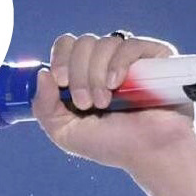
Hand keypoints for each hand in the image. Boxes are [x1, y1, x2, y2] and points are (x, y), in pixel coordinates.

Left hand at [30, 30, 195, 173]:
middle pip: (82, 43)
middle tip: (87, 103)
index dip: (60, 59)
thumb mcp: (67, 133)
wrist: (152, 152)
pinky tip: (117, 84)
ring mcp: (131, 58)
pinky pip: (129, 44)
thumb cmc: (114, 145)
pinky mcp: (154, 56)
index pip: (66, 46)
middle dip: (79, 74)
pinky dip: (118, 63)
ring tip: (105, 102)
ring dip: (96, 75)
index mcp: (85, 75)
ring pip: (103, 43)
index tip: (62, 82)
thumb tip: (41, 74)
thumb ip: (45, 108)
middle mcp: (107, 63)